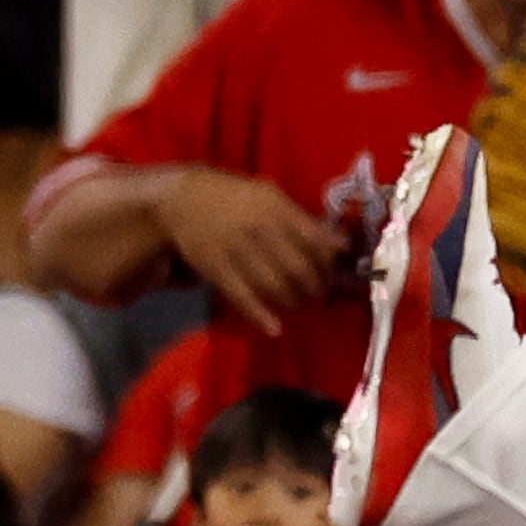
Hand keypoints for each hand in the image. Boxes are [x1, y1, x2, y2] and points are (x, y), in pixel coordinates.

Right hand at [158, 169, 344, 333]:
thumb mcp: (271, 197)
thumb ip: (304, 220)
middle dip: (315, 287)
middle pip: (298, 268)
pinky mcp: (216, 269)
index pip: (316, 241)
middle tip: (320, 293)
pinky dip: (260, 316)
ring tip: (300, 304)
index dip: (330, 262)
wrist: (184, 199)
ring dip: (293, 301)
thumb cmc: (236, 198)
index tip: (336, 271)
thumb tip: (341, 245)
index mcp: (277, 209)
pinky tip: (275, 328)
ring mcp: (236, 251)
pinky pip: (242, 297)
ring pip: (274, 286)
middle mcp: (259, 230)